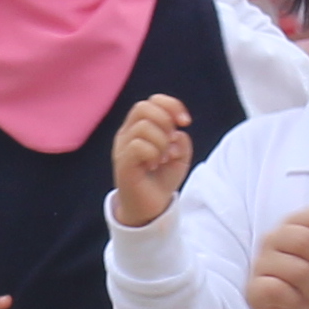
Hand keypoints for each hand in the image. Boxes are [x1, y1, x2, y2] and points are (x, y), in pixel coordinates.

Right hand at [109, 94, 193, 227]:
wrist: (151, 208)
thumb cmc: (162, 179)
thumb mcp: (179, 156)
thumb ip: (180, 139)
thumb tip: (176, 133)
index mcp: (139, 127)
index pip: (153, 101)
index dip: (172, 105)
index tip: (185, 122)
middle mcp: (128, 134)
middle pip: (143, 107)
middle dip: (165, 121)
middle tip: (171, 143)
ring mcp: (122, 148)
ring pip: (142, 126)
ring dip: (161, 142)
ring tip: (162, 159)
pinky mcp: (123, 164)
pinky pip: (137, 146)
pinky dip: (153, 153)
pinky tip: (153, 166)